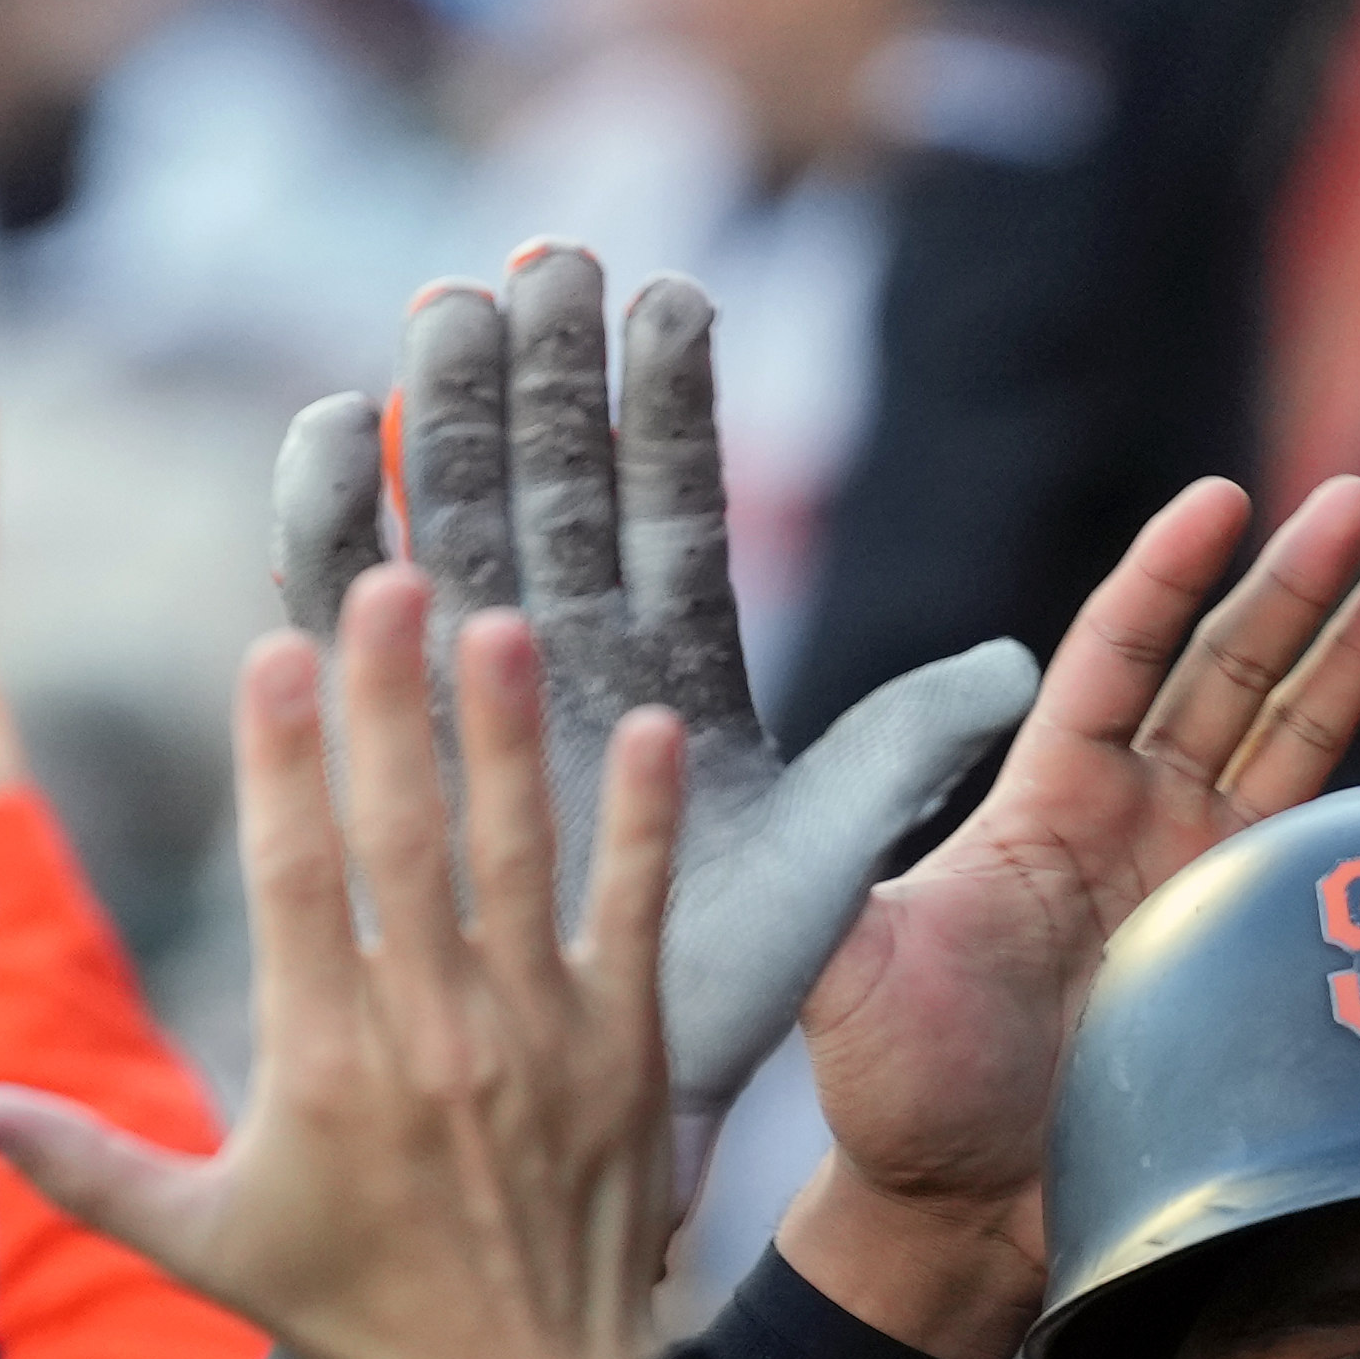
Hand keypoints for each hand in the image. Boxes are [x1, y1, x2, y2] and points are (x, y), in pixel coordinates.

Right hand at [0, 582, 683, 1358]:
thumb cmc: (358, 1315)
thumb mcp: (204, 1246)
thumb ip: (79, 1162)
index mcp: (322, 1065)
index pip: (293, 880)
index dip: (282, 759)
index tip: (272, 650)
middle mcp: (431, 1036)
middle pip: (405, 839)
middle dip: (392, 703)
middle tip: (389, 580)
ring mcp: (537, 1040)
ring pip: (516, 858)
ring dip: (506, 735)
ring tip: (498, 621)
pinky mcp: (625, 1055)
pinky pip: (635, 919)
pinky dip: (642, 826)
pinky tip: (646, 729)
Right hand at [278, 246, 1040, 1116]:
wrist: (625, 1099)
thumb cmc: (730, 986)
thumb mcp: (830, 860)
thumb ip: (904, 751)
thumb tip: (1013, 664)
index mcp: (679, 672)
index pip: (677, 511)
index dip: (675, 409)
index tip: (676, 299)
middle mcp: (578, 664)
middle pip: (557, 487)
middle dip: (549, 373)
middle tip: (544, 259)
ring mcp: (485, 695)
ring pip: (460, 522)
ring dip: (453, 418)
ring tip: (450, 307)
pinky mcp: (400, 742)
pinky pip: (358, 613)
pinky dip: (345, 526)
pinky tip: (349, 441)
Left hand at [778, 471, 1359, 1358]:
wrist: (964, 1221)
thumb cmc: (893, 1094)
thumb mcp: (841, 972)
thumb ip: (832, 879)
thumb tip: (789, 793)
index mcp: (1051, 802)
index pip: (1119, 656)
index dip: (1167, 577)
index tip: (1221, 502)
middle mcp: (1143, 826)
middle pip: (1232, 676)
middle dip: (1296, 586)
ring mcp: (1211, 891)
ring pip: (1302, 742)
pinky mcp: (1265, 970)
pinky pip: (1353, 867)